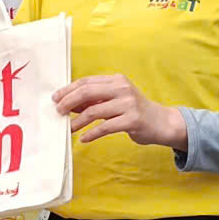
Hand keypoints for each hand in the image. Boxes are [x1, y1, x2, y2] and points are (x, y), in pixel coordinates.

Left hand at [55, 75, 186, 153]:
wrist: (162, 123)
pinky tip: (83, 138)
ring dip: (77, 122)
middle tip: (58, 112)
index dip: (69, 90)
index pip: (86, 82)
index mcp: (116, 80)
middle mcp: (122, 89)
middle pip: (87, 92)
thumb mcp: (116, 101)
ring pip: (94, 111)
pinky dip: (91, 134)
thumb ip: (96, 100)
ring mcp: (128, 104)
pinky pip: (105, 127)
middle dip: (69, 102)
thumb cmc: (135, 112)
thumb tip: (69, 105)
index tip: (56, 99)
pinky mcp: (132, 120)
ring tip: (69, 129)